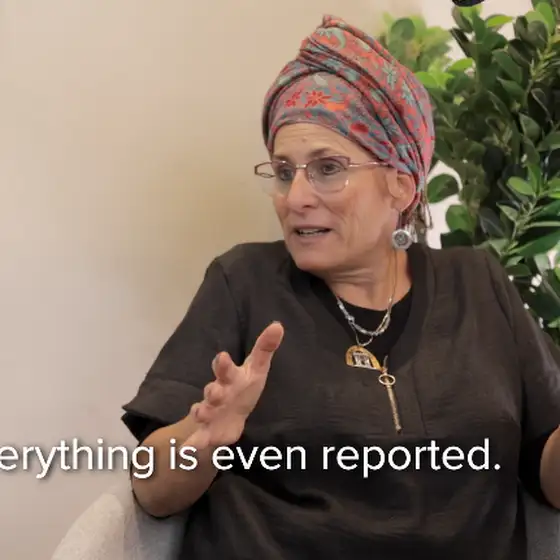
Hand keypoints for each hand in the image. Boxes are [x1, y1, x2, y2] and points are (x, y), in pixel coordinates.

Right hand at [184, 321, 283, 450]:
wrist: (229, 416)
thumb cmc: (243, 387)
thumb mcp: (257, 369)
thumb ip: (265, 348)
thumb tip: (278, 325)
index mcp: (229, 378)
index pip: (225, 369)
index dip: (224, 364)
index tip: (224, 357)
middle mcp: (217, 394)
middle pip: (212, 391)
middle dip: (212, 391)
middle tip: (214, 392)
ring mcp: (210, 413)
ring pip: (202, 412)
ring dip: (201, 413)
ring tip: (201, 415)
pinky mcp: (208, 432)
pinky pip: (198, 439)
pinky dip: (193, 445)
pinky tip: (188, 451)